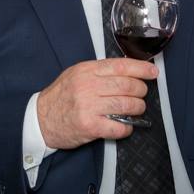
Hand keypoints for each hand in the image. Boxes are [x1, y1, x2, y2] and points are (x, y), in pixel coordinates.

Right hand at [36, 58, 157, 149]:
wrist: (40, 119)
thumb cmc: (61, 97)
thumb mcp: (75, 75)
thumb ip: (98, 72)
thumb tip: (128, 71)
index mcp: (85, 71)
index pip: (120, 66)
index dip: (141, 69)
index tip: (153, 72)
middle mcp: (87, 86)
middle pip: (128, 86)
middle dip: (140, 91)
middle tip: (140, 95)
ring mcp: (88, 106)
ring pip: (127, 105)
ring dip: (137, 109)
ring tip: (135, 110)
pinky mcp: (90, 126)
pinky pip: (119, 127)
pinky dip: (127, 128)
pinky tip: (124, 126)